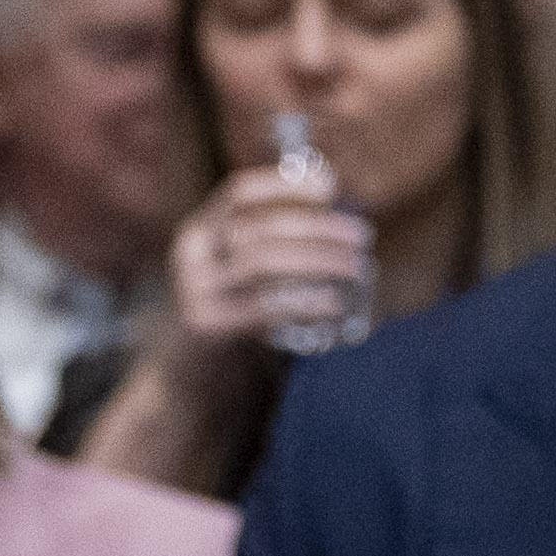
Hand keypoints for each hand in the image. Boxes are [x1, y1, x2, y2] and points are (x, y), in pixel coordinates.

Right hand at [160, 162, 371, 354]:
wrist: (199, 370)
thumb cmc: (242, 310)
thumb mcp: (250, 270)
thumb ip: (280, 242)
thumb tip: (337, 206)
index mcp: (203, 229)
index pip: (239, 193)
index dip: (285, 184)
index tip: (331, 186)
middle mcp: (194, 253)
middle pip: (259, 227)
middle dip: (317, 227)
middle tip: (362, 234)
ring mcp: (197, 288)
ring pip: (261, 261)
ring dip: (317, 259)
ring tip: (357, 266)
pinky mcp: (210, 323)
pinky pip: (262, 306)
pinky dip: (304, 301)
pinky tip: (335, 301)